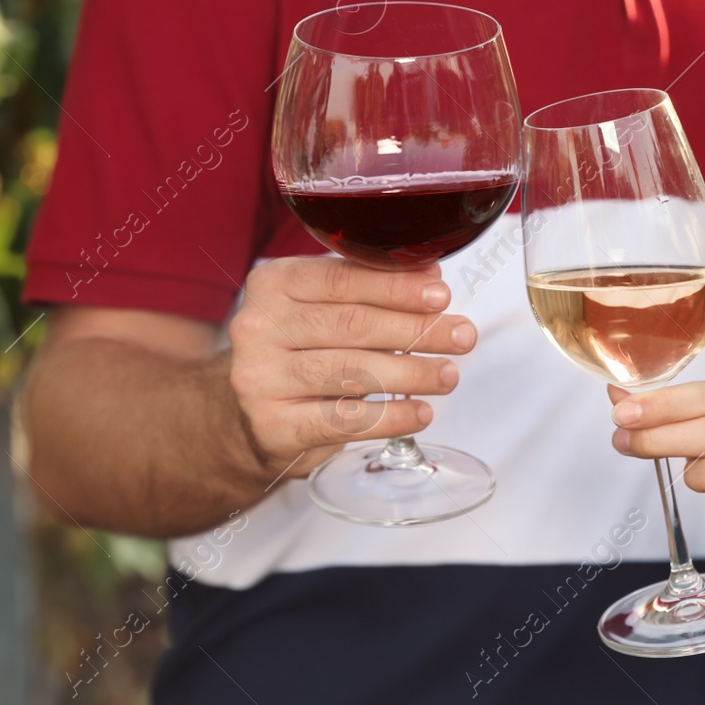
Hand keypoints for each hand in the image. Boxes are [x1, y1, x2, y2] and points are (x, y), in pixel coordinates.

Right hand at [227, 258, 476, 479]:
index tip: (441, 296)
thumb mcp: (319, 307)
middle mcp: (259, 326)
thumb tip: (431, 279)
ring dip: (410, 374)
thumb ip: (366, 288)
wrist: (242, 415)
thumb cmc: (296, 351)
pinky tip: (420, 413)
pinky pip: (343, 421)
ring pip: (350, 372)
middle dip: (416, 330)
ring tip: (448, 375)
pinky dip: (390, 418)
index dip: (396, 287)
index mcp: (273, 283)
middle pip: (351, 324)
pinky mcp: (272, 425)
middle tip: (461, 335)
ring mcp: (260, 378)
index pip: (341, 278)